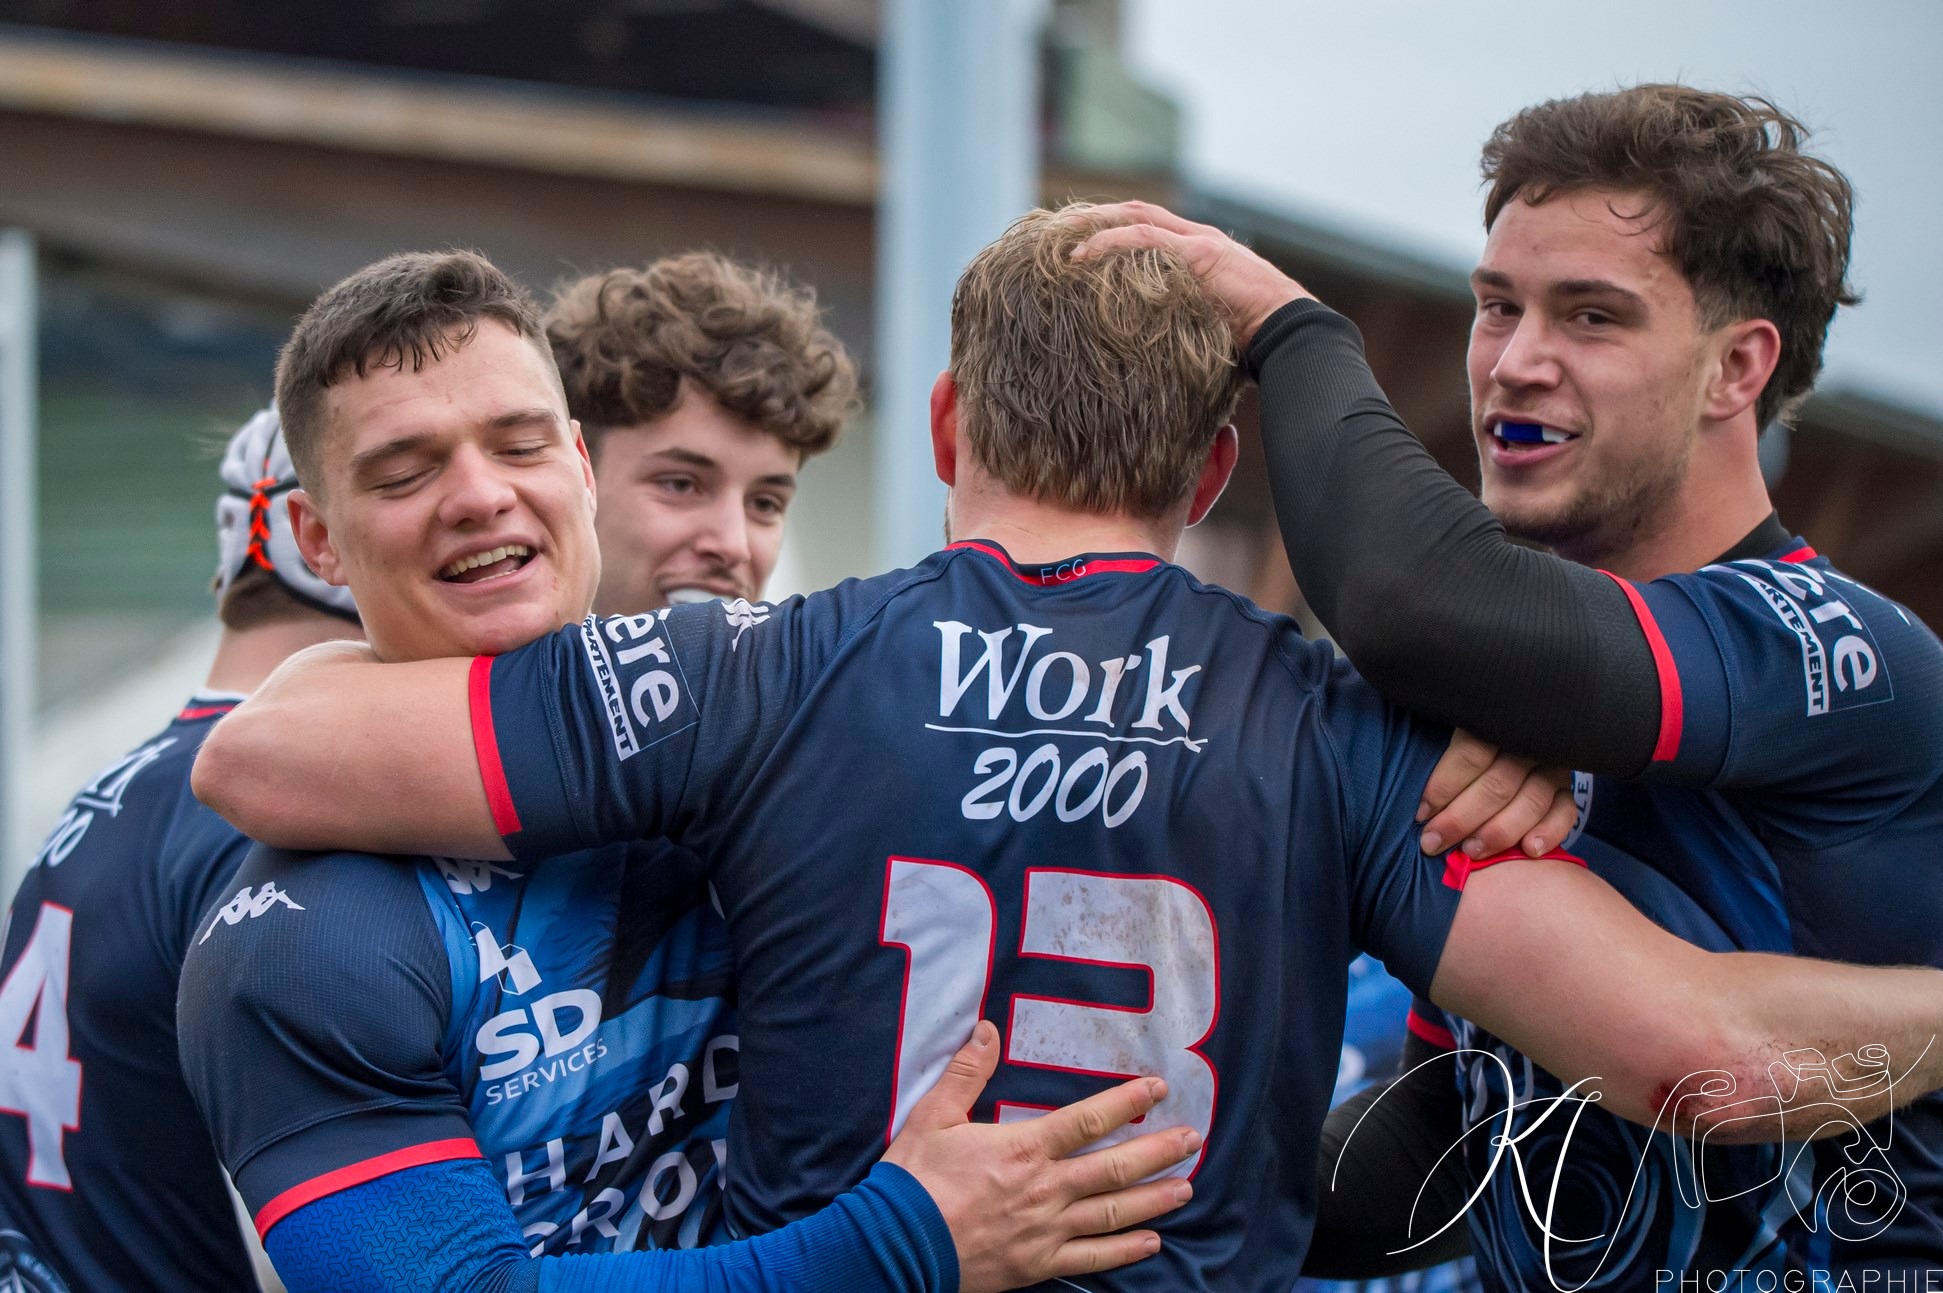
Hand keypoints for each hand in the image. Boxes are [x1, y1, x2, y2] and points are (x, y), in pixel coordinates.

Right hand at [883, 1021, 1197, 1292]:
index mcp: (1023, 1148)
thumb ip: (966, 1072)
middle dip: (1158, 1153)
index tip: (1159, 1088)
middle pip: (1114, 1168)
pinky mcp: (1037, 1264)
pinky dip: (1124, 1251)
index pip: (1088, 1120)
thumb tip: (986, 1028)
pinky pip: (1091, 1258)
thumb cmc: (913, 1179)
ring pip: (1113, 1214)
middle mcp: (1045, 1188)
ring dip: (1153, 1200)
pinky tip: (1151, 1242)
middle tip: (1193, 1141)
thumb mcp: (933, 1115)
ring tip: (1185, 1188)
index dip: (1128, 1102)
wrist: (894, 1245)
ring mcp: (1045, 1230)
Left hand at [1070, 201, 1314, 346]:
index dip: (1113, 227)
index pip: (1149, 226)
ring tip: (1062, 241)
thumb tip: (1153, 345)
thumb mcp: (1208, 321)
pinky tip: (1083, 255)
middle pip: (1138, 211)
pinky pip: (1145, 238)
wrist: (1288, 331)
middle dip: (1097, 217)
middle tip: (1058, 229)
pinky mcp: (1200, 254)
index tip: (1080, 241)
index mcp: (1200, 251)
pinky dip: (1110, 243)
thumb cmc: (1253, 338)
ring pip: (1137, 216)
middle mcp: (1198, 238)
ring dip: (1096, 225)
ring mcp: (1200, 242)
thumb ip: (1182, 317)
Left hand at [1416, 729, 1577, 857]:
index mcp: (1494, 722)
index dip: (1443, 787)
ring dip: (1499, 831)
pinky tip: (1529, 851)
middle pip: (1497, 784)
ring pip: (1531, 801)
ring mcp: (1552, 765)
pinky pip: (1565, 812)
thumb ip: (1441, 757)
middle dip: (1461, 819)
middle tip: (1434, 842)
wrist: (1515, 737)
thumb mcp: (1450, 733)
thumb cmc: (1468, 744)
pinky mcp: (1568, 787)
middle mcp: (1529, 742)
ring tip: (1471, 851)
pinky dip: (1549, 833)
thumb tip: (1418, 798)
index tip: (1421, 814)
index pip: (1471, 754)